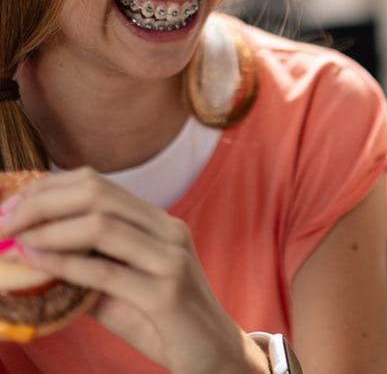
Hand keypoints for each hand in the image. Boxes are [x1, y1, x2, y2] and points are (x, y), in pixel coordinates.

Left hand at [0, 168, 262, 373]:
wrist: (213, 355)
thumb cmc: (162, 323)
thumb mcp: (119, 289)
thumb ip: (85, 269)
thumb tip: (28, 256)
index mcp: (158, 223)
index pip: (98, 184)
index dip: (48, 188)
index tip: (10, 207)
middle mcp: (169, 231)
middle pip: (97, 193)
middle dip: (41, 203)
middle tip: (3, 223)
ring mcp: (171, 259)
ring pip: (102, 225)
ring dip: (47, 231)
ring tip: (14, 243)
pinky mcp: (168, 293)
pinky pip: (106, 272)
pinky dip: (63, 264)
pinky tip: (35, 263)